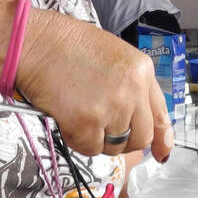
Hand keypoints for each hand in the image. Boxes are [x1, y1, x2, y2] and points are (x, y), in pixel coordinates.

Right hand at [16, 9, 174, 159]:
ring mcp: (111, 108)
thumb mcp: (114, 57)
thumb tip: (139, 123)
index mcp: (142, 71)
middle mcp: (133, 90)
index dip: (161, 140)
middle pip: (140, 138)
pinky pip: (89, 148)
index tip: (161, 153)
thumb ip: (132, 87)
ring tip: (80, 113)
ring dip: (98, 139)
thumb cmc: (67, 47)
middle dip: (123, 141)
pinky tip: (68, 118)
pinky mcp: (86, 123)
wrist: (35, 43)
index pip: (160, 116)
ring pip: (114, 146)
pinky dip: (78, 139)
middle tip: (102, 129)